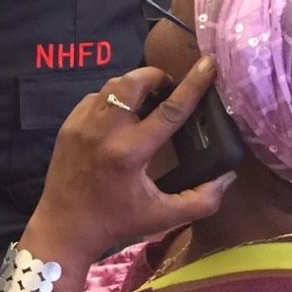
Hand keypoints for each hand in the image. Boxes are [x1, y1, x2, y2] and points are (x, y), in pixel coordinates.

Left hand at [32, 57, 235, 259]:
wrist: (64, 227)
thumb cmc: (116, 222)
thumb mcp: (163, 217)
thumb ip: (201, 200)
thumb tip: (227, 176)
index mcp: (129, 153)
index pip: (169, 110)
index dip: (193, 85)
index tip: (208, 65)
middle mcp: (103, 133)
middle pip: (133, 83)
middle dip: (156, 76)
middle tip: (169, 87)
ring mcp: (81, 126)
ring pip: (112, 86)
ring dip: (133, 85)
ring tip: (148, 98)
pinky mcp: (68, 125)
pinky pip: (94, 98)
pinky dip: (111, 98)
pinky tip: (121, 114)